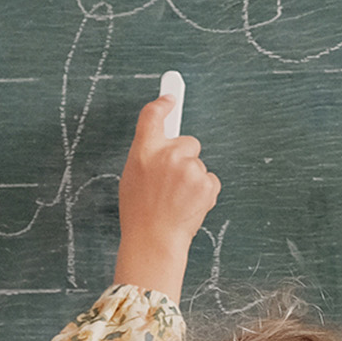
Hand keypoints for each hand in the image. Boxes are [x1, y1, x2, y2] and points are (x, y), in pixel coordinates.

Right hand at [112, 93, 221, 303]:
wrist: (154, 241)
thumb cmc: (140, 213)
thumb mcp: (132, 178)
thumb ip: (147, 154)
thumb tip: (163, 139)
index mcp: (143, 152)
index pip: (153, 116)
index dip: (163, 104)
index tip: (170, 99)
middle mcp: (168, 155)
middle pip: (187, 141)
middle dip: (184, 157)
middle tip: (170, 182)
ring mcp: (189, 168)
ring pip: (198, 164)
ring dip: (192, 179)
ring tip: (176, 200)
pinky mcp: (206, 183)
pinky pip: (209, 180)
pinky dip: (202, 192)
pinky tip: (188, 205)